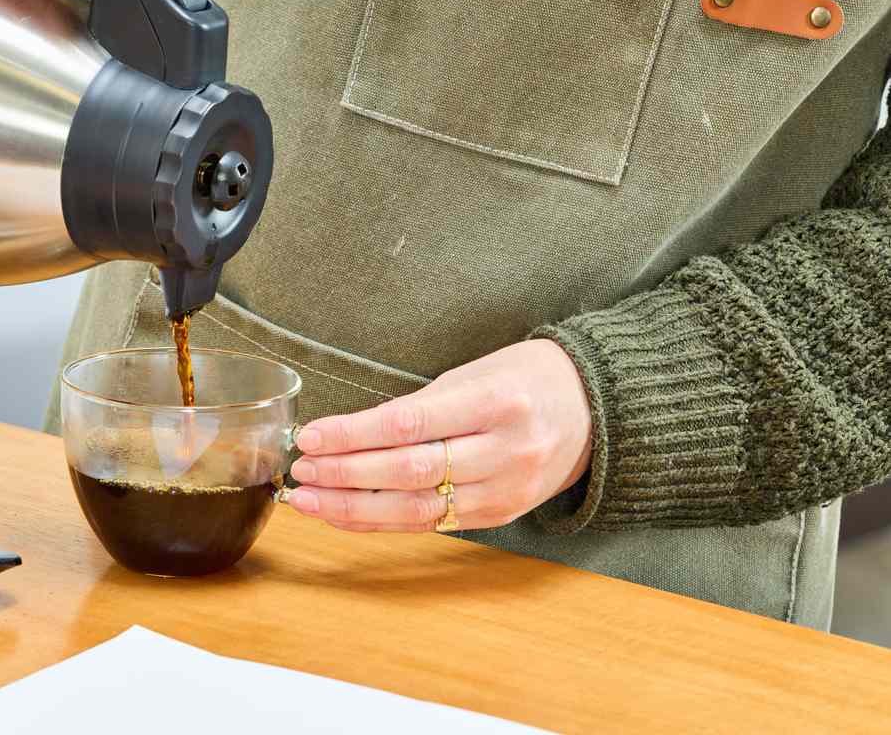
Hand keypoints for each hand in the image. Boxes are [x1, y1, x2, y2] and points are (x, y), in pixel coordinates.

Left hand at [285, 340, 592, 531]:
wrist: (597, 408)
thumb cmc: (525, 378)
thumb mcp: (476, 373)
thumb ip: (421, 406)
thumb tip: (351, 434)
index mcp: (497, 402)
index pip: (410, 423)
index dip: (354, 435)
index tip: (311, 437)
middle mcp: (505, 450)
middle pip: (410, 471)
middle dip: (346, 475)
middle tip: (301, 471)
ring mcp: (506, 489)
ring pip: (417, 509)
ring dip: (354, 508)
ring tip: (308, 501)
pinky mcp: (501, 515)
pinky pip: (432, 524)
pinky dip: (382, 521)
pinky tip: (346, 515)